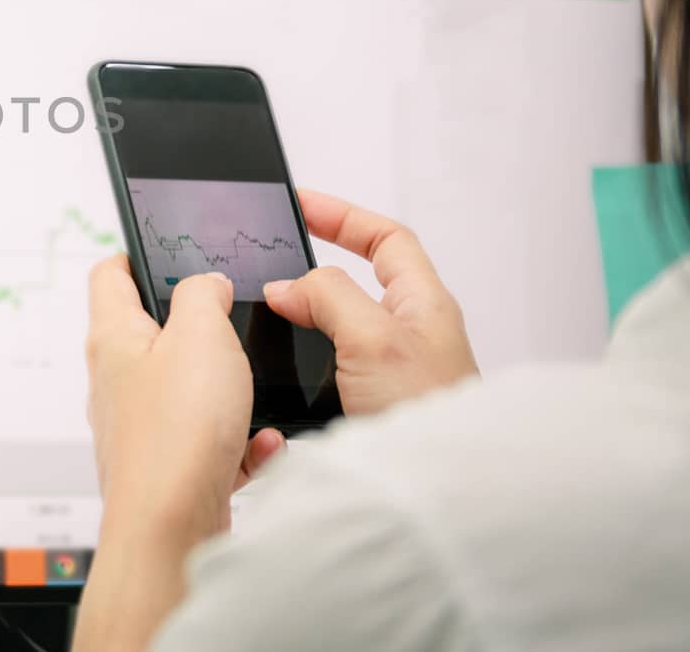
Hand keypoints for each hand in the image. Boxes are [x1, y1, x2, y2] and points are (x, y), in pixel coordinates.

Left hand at [85, 256, 282, 540]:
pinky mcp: (167, 466)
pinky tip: (262, 445)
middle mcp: (118, 381)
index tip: (164, 250)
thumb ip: (202, 295)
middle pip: (151, 334)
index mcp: (114, 338)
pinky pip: (210, 441)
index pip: (108, 276)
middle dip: (198, 328)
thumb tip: (205, 284)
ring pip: (188, 391)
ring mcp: (140, 426)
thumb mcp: (200, 335)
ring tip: (253, 396)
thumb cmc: (175, 433)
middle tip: (231, 319)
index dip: (134, 255)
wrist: (170, 529)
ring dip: (230, 392)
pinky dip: (241, 441)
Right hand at [263, 190, 477, 416]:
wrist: (436, 493)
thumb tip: (287, 285)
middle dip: (310, 267)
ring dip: (301, 317)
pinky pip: (326, 367)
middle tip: (267, 259)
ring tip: (263, 311)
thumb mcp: (374, 338)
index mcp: (423, 303)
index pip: (386, 239)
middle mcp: (409, 334)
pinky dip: (298, 360)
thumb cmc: (425, 415)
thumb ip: (329, 297)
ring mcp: (388, 372)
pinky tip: (275, 369)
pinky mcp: (366, 406)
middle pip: (357, 280)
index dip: (343, 216)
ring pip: (337, 326)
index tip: (299, 206)